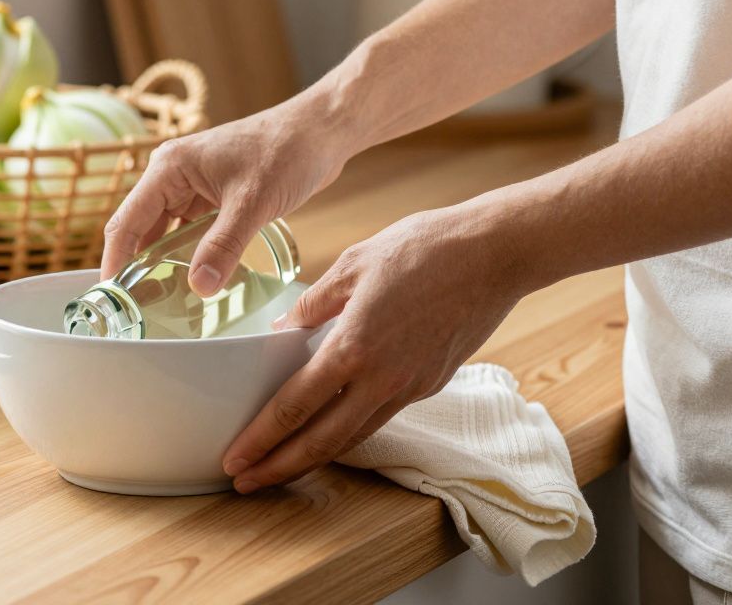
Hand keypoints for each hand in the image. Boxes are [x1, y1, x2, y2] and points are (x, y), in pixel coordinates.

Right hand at [101, 95, 354, 293]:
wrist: (321, 132)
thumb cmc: (286, 151)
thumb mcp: (252, 202)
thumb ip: (224, 246)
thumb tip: (198, 287)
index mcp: (169, 168)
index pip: (126, 220)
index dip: (115, 259)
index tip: (112, 296)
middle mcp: (173, 175)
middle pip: (141, 228)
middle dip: (137, 266)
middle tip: (137, 309)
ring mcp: (193, 186)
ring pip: (166, 232)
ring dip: (163, 262)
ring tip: (161, 302)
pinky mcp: (213, 197)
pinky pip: (190, 231)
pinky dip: (188, 254)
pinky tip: (194, 280)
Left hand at [221, 204, 534, 492]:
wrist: (495, 254)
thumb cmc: (424, 248)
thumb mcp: (352, 264)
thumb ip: (312, 304)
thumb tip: (282, 330)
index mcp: (354, 348)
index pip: (294, 407)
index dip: (261, 438)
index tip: (235, 458)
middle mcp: (382, 379)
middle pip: (322, 442)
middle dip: (279, 467)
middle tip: (246, 482)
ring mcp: (411, 387)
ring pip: (354, 437)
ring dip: (314, 458)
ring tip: (281, 466)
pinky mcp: (431, 384)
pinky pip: (380, 416)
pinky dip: (349, 431)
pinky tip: (330, 428)